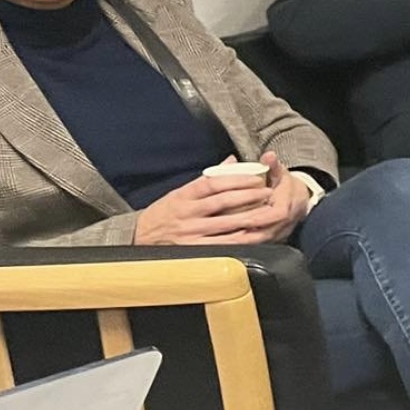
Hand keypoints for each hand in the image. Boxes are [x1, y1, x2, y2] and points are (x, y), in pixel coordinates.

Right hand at [133, 154, 306, 245]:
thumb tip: (232, 161)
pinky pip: (221, 244)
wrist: (138, 237)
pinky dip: (239, 240)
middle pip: (223, 202)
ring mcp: (190, 232)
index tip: (257, 179)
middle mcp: (187, 212)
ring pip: (226, 224)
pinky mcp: (193, 249)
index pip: (213, 183)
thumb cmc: (164, 213)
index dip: (237, 180)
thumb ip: (207, 179)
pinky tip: (254, 236)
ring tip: (269, 214)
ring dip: (250, 219)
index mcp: (184, 195)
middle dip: (250, 197)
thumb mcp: (180, 192)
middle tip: (270, 193)